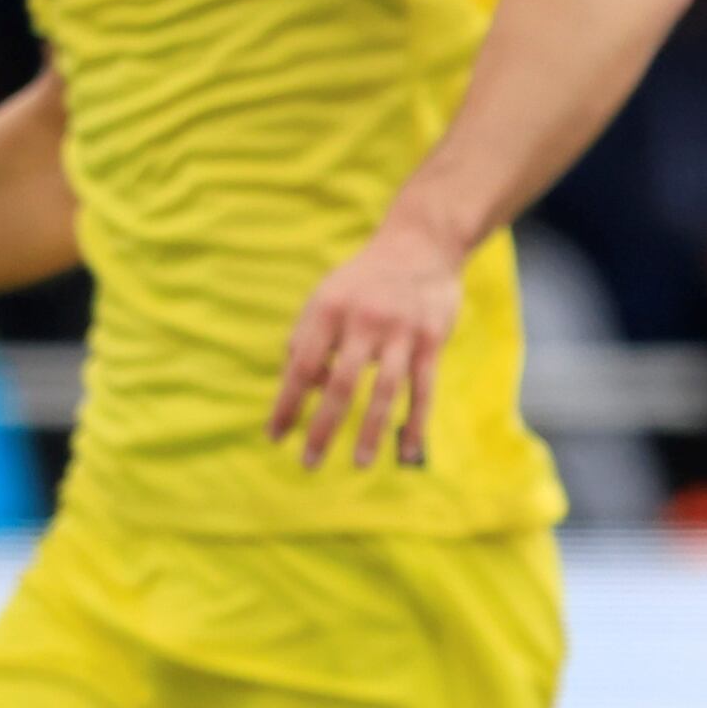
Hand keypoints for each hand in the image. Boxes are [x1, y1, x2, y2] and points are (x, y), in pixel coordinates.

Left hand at [272, 218, 467, 469]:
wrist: (421, 243)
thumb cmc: (364, 281)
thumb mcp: (326, 298)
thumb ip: (308, 340)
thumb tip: (310, 390)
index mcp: (328, 309)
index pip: (302, 365)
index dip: (287, 403)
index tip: (274, 436)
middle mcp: (363, 319)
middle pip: (341, 384)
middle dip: (322, 427)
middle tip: (308, 463)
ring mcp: (401, 330)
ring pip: (384, 390)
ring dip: (368, 431)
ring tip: (357, 463)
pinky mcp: (432, 339)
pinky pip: (423, 390)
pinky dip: (414, 423)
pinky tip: (405, 452)